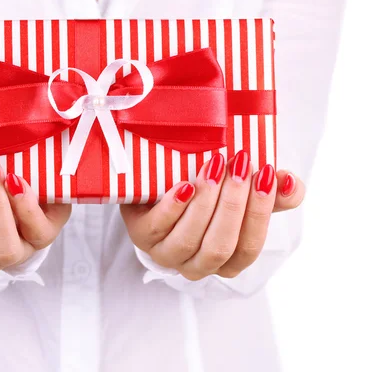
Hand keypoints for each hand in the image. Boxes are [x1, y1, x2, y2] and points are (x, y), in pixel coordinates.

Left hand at [120, 151, 304, 279]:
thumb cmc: (206, 193)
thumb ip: (271, 192)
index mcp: (226, 261)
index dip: (260, 213)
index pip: (248, 248)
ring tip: (214, 167)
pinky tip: (184, 186)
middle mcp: (196, 264)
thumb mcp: (241, 193)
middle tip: (241, 165)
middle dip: (233, 205)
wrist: (157, 184)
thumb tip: (289, 181)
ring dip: (205, 202)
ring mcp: (166, 253)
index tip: (266, 174)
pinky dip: (173, 207)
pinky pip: (157, 229)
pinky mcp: (142, 236)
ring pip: (189, 239)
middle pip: (220, 246)